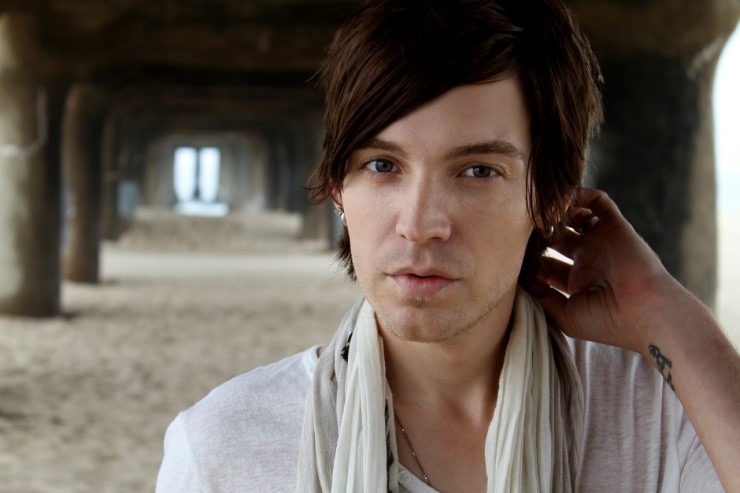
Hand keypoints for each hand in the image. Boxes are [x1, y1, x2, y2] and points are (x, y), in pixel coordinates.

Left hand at [535, 187, 684, 354]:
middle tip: (522, 230)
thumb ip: (541, 297)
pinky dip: (578, 196)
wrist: (645, 312)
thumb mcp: (565, 315)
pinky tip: (559, 202)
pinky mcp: (615, 225)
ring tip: (539, 216)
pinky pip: (596, 201)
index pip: (546, 262)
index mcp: (578, 281)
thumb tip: (520, 280)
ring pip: (573, 216)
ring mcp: (601, 241)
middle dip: (538, 232)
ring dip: (555, 212)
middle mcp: (589, 258)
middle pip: (556, 236)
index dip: (529, 258)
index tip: (514, 257)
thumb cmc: (607, 322)